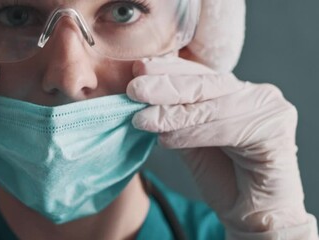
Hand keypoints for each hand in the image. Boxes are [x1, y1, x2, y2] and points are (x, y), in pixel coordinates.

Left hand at [127, 56, 309, 234]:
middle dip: (166, 86)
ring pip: (213, 106)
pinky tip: (167, 140)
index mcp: (235, 92)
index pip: (198, 75)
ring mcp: (269, 109)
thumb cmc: (223, 176)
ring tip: (144, 120)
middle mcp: (254, 94)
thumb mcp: (189, 140)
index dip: (167, 70)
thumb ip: (174, 118)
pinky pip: (229, 129)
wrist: (251, 213)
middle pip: (205, 84)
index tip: (137, 68)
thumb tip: (140, 98)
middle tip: (134, 89)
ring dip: (174, 114)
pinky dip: (194, 134)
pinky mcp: (277, 130)